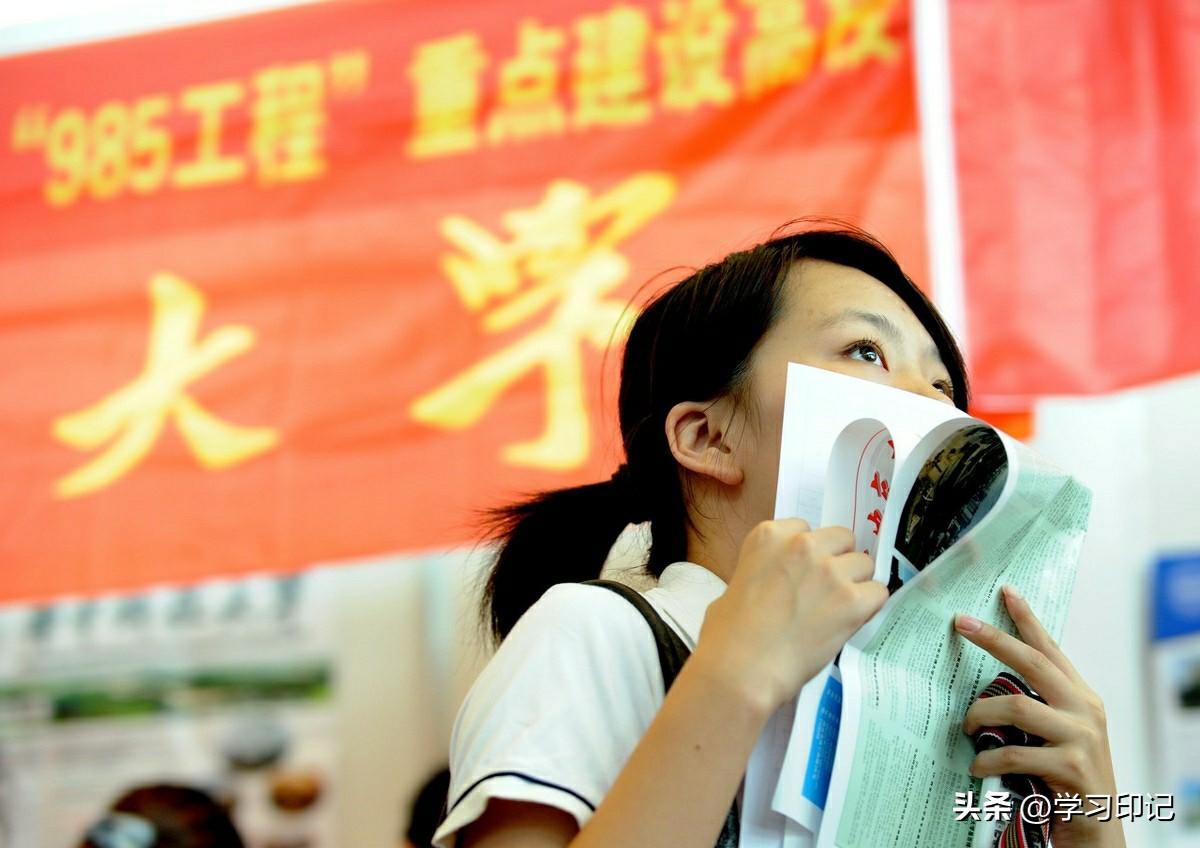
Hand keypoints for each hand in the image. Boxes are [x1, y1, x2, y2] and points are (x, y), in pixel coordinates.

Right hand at [694, 518, 887, 714]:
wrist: (742, 667)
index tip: (802, 573)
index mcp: (769, 536)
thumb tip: (778, 582)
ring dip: (854, 583)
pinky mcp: (852, 600)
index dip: (808, 553)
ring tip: (837, 609)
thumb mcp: (737, 583)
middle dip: (836, 561)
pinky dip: (868, 608)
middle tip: (824, 591)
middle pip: (841, 539)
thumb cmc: (727, 633)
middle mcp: (802, 545)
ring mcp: (830, 571)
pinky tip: (850, 622)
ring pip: (863, 564)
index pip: (806, 529)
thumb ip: (766, 569)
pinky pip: (878, 592)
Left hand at [956, 585, 1124, 847]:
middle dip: (995, 639)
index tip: (1007, 591)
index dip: (1028, 620)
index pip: (1051, 650)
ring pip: (1017, 706)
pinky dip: (989, 759)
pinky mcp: (1072, 767)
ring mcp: (1082, 737)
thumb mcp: (1057, 735)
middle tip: (961, 623)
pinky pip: (1015, 751)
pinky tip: (977, 767)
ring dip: (982, 715)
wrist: (1096, 831)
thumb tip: (987, 685)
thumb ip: (1036, 707)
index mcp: (1080, 698)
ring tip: (968, 730)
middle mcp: (1085, 710)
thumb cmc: (1067, 782)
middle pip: (1033, 663)